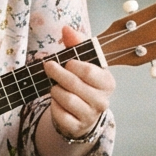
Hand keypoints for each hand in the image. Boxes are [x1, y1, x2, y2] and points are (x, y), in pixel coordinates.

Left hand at [42, 26, 113, 149]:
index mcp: (107, 82)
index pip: (90, 71)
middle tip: (48, 66)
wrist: (80, 113)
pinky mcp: (77, 126)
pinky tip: (56, 102)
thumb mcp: (80, 62)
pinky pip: (60, 114)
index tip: (66, 62)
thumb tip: (67, 29)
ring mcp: (91, 115)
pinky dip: (54, 106)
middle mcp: (103, 100)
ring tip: (54, 87)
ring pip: (66, 99)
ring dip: (55, 90)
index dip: (74, 65)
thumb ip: (75, 44)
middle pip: (75, 84)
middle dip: (58, 73)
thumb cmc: (81, 83)